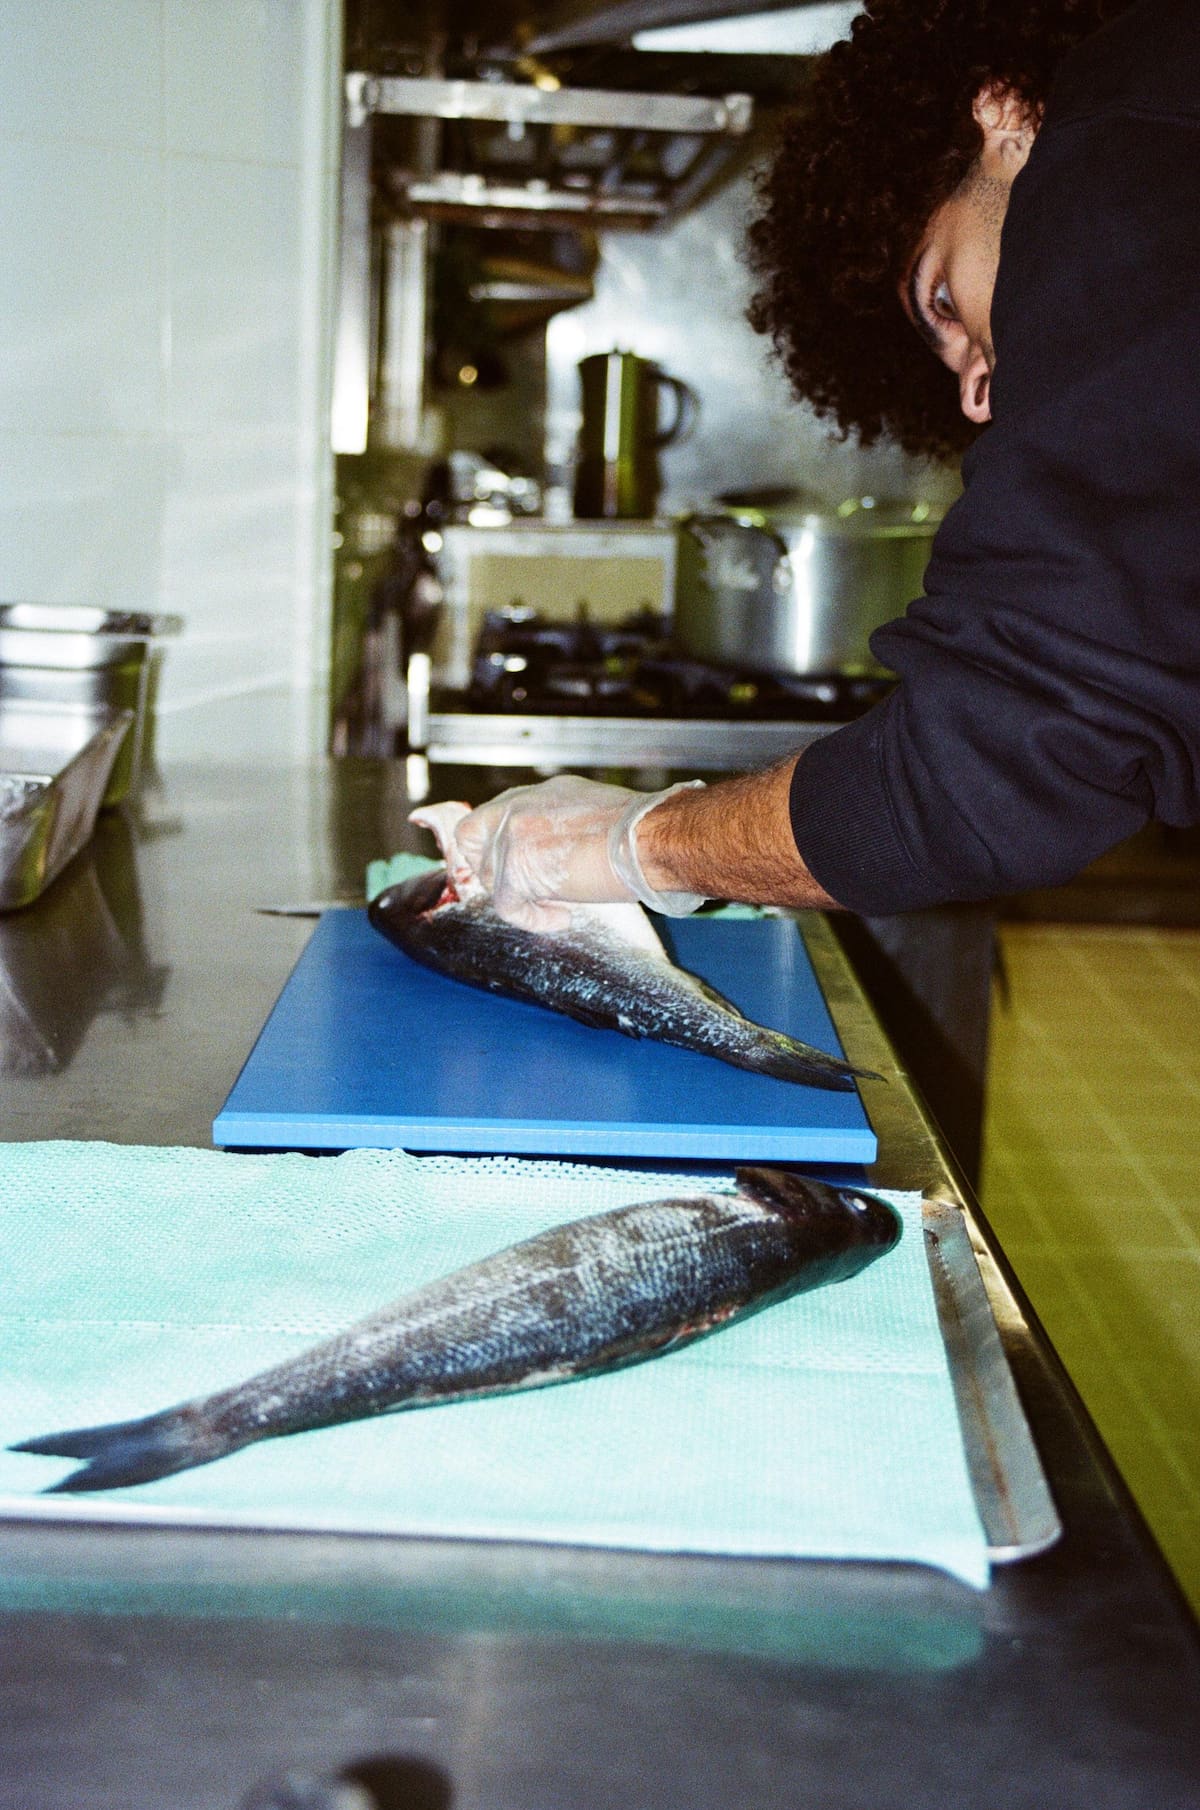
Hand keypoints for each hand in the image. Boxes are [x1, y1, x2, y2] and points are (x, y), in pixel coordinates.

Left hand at [455, 775, 706, 932]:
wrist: (652, 839)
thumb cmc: (642, 833)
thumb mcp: (594, 817)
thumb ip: (564, 829)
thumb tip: (559, 856)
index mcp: (539, 793)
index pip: (492, 815)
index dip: (494, 844)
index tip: (511, 868)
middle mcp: (518, 806)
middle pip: (471, 839)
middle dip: (491, 869)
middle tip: (525, 894)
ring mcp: (511, 836)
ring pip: (489, 877)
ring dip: (521, 897)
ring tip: (560, 905)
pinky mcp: (514, 869)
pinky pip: (507, 907)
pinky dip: (534, 920)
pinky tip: (563, 919)